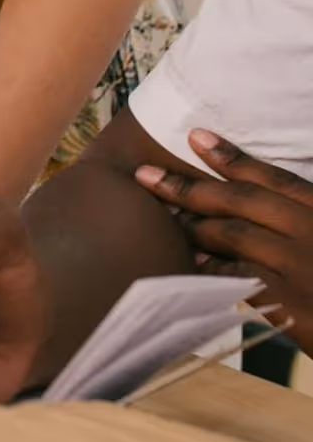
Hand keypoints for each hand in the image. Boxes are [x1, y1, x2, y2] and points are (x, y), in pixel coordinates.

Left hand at [136, 129, 312, 352]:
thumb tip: (261, 202)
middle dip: (188, 186)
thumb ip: (304, 214)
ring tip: (161, 215)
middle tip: (145, 175)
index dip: (231, 157)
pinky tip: (188, 261)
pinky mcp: (291, 305)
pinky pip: (235, 279)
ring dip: (192, 226)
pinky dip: (208, 268)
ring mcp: (303, 268)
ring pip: (232, 236)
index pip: (274, 178)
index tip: (195, 136)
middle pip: (241, 201)